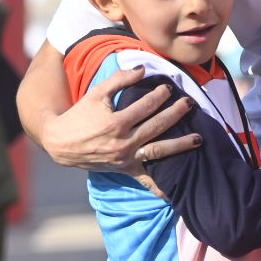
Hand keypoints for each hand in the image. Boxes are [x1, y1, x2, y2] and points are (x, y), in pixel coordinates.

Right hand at [39, 65, 200, 171]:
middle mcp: (123, 142)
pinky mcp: (124, 169)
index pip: (146, 106)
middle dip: (176, 113)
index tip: (169, 88)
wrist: (61, 143)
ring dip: (180, 145)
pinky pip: (146, 180)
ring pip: (159, 151)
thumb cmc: (80, 114)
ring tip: (198, 138)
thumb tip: (143, 69)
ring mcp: (125, 158)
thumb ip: (120, 79)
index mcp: (117, 122)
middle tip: (189, 103)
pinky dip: (161, 187)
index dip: (159, 95)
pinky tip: (177, 191)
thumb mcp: (97, 93)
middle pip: (157, 126)